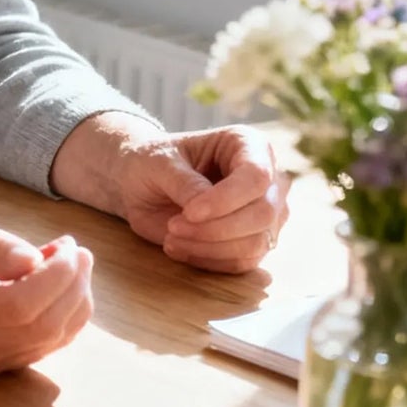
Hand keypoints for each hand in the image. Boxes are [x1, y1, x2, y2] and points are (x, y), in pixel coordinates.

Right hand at [0, 204, 92, 372]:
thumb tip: (32, 261)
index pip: (17, 307)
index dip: (54, 278)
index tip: (68, 245)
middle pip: (40, 326)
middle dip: (71, 286)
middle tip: (77, 250)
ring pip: (53, 337)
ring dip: (75, 296)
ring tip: (68, 259)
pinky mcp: (4, 361)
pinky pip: (53, 342)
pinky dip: (69, 310)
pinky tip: (62, 281)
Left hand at [115, 126, 289, 273]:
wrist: (140, 183)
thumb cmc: (151, 162)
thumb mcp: (158, 164)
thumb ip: (184, 183)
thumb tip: (205, 208)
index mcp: (247, 144)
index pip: (256, 176)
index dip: (226, 200)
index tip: (189, 212)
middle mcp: (266, 177)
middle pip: (263, 213)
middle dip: (216, 229)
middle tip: (173, 228)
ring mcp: (265, 212)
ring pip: (256, 243)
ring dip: (210, 247)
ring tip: (171, 238)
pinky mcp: (254, 241)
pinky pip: (244, 262)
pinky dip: (209, 260)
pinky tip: (180, 248)